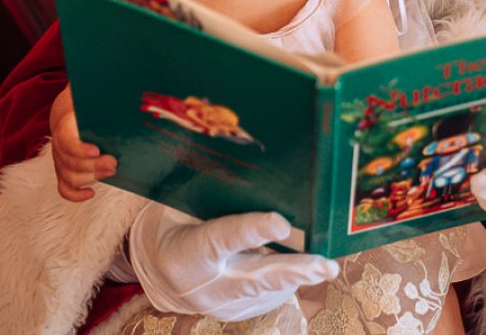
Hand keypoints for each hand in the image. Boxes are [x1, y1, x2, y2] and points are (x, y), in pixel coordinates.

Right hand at [49, 85, 115, 200]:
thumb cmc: (87, 105)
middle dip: (93, 166)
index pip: (66, 141)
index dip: (79, 149)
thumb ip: (108, 94)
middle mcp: (58, 145)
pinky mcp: (64, 171)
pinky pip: (64, 188)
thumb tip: (129, 93)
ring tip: (112, 170)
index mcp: (65, 126)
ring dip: (90, 178)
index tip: (97, 151)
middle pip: (70, 162)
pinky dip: (75, 194)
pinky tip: (91, 193)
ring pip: (69, 176)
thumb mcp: (94, 96)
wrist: (71, 113)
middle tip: (114, 162)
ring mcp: (60, 160)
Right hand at [128, 204, 339, 321]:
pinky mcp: (235, 314)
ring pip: (267, 290)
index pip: (222, 239)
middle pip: (254, 279)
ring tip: (322, 265)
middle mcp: (204, 287)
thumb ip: (210, 195)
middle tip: (325, 266)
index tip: (282, 224)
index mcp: (186, 253)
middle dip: (293, 271)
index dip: (252, 231)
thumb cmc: (174, 222)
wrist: (159, 269)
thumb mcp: (179, 204)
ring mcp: (220, 306)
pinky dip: (285, 279)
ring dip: (298, 276)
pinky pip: (268, 295)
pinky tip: (297, 266)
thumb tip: (256, 171)